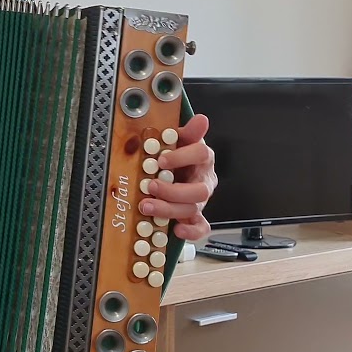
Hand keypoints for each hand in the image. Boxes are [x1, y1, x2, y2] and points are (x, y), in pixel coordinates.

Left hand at [140, 114, 217, 240]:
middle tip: (150, 186)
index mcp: (202, 158)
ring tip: (147, 206)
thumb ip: (189, 131)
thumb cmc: (178, 155)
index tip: (161, 159)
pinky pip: (201, 228)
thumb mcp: (181, 140)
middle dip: (173, 191)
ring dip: (169, 209)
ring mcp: (200, 200)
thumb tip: (201, 119)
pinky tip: (177, 230)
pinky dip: (191, 232)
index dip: (182, 157)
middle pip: (199, 190)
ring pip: (193, 208)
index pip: (201, 154)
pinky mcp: (196, 215)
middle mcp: (204, 180)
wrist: (179, 170)